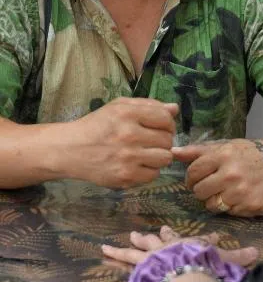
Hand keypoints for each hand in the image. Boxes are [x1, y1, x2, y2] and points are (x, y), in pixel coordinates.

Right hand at [63, 98, 177, 188]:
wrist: (69, 150)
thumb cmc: (97, 126)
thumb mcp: (119, 106)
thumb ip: (148, 105)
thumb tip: (175, 108)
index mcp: (128, 114)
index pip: (166, 119)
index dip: (168, 124)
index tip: (160, 128)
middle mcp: (128, 135)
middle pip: (168, 140)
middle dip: (163, 141)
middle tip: (149, 142)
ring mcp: (127, 157)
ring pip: (165, 158)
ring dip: (158, 157)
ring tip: (145, 154)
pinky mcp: (124, 176)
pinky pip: (153, 175)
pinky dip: (148, 171)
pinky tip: (136, 165)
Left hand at [100, 225, 259, 266]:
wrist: (184, 273)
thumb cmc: (204, 265)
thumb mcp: (226, 261)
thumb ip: (239, 257)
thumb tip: (257, 252)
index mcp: (192, 246)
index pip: (199, 242)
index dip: (206, 241)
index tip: (212, 239)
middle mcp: (173, 246)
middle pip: (165, 240)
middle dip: (159, 237)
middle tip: (150, 232)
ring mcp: (156, 254)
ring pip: (142, 248)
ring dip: (133, 243)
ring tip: (124, 238)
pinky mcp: (141, 263)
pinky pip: (125, 258)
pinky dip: (116, 254)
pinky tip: (105, 250)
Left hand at [172, 138, 262, 216]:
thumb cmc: (254, 153)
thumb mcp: (229, 146)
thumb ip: (200, 151)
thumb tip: (172, 152)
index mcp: (224, 155)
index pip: (193, 172)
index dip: (192, 177)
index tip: (199, 178)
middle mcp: (231, 174)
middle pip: (199, 191)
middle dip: (203, 190)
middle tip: (214, 186)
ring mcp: (242, 192)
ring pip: (212, 205)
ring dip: (216, 201)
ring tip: (227, 192)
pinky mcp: (252, 206)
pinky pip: (230, 212)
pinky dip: (233, 207)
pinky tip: (242, 197)